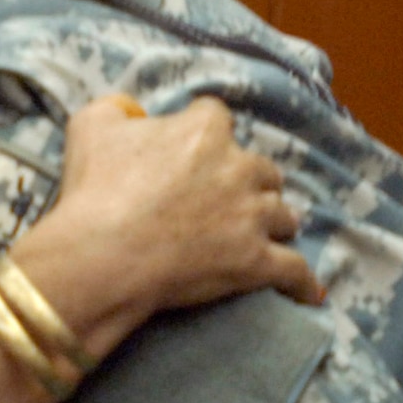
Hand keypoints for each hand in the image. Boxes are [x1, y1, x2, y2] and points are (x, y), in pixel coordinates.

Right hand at [50, 94, 319, 315]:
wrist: (104, 255)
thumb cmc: (95, 190)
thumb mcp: (91, 126)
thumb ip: (117, 107)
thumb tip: (134, 111)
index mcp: (203, 131)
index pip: (216, 117)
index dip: (204, 132)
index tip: (191, 148)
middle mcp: (239, 168)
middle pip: (262, 168)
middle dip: (250, 181)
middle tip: (230, 197)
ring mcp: (252, 217)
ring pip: (283, 215)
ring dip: (274, 222)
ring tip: (267, 234)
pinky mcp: (256, 262)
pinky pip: (294, 271)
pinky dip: (302, 282)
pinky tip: (311, 294)